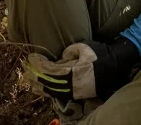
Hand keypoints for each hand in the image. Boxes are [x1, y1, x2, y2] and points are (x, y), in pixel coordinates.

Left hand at [24, 37, 139, 100]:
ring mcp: (74, 91)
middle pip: (48, 81)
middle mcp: (72, 83)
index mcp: (73, 71)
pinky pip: (58, 94)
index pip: (50, 69)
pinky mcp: (77, 94)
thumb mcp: (83, 47)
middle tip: (25, 67)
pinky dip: (47, 91)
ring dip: (38, 84)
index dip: (38, 64)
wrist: (115, 67)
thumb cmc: (99, 54)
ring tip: (27, 78)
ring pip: (51, 90)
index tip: (30, 57)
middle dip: (35, 74)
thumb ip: (69, 51)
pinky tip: (39, 88)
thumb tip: (59, 59)